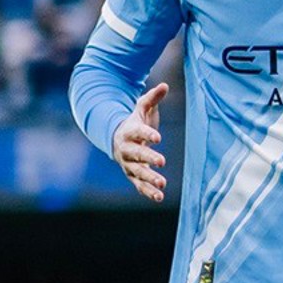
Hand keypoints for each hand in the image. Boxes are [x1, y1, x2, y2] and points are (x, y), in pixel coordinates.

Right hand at [114, 82, 168, 201]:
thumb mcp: (142, 108)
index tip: (158, 137)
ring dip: (149, 179)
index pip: (138, 132)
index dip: (148, 134)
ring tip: (162, 184)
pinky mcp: (132, 175)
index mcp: (129, 131)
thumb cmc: (134, 122)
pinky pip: (139, 185)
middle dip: (149, 158)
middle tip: (162, 161)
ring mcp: (128, 163)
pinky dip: (147, 191)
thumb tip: (164, 85)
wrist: (117, 138)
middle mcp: (126, 149)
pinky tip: (159, 197)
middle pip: (136, 154)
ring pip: (137, 172)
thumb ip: (152, 98)